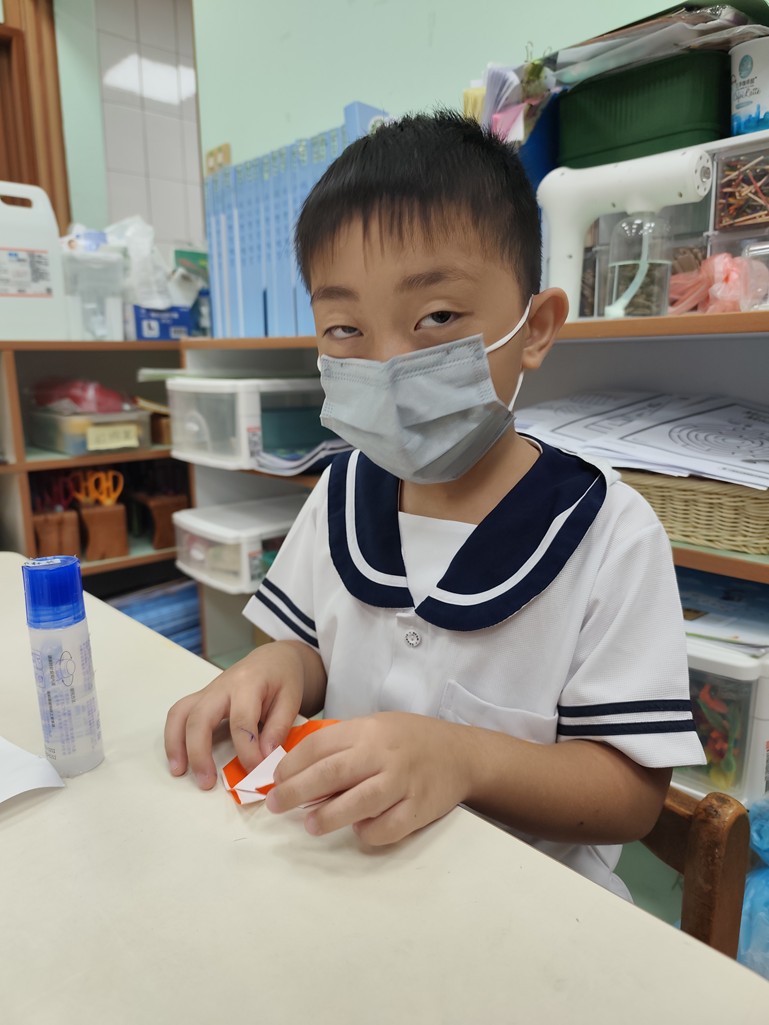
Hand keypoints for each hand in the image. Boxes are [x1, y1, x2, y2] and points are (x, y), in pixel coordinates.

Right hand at [164, 641, 312, 789]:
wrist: (272, 659)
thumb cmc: (283, 679)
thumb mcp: (291, 699)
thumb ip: (279, 728)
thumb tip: (264, 758)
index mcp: (249, 683)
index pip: (241, 720)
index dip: (247, 750)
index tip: (256, 771)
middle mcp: (222, 686)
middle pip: (200, 717)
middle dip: (200, 752)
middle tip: (206, 782)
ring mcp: (208, 691)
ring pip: (180, 713)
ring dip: (176, 744)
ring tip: (179, 772)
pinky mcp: (201, 698)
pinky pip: (179, 714)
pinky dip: (174, 737)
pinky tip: (179, 759)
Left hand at [265, 712, 472, 844]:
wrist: (461, 753)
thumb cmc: (410, 740)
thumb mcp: (376, 728)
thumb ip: (344, 745)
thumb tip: (301, 774)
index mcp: (368, 730)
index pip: (319, 746)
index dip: (291, 765)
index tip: (276, 781)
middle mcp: (383, 754)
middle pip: (330, 775)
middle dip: (295, 792)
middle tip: (276, 806)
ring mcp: (402, 782)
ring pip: (357, 804)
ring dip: (327, 817)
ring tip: (310, 826)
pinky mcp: (418, 808)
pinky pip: (386, 828)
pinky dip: (367, 833)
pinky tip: (359, 829)